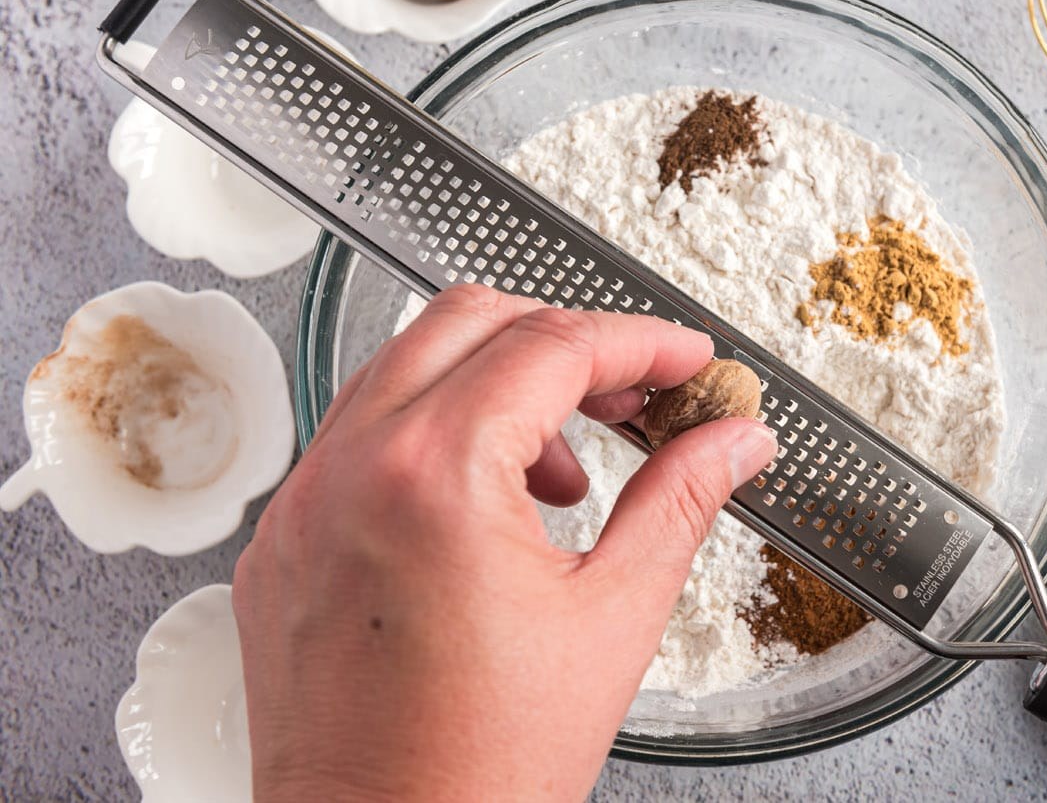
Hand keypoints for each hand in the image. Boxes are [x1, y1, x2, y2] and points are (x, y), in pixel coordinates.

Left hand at [232, 285, 776, 801]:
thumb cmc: (478, 771)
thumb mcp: (612, 619)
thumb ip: (680, 503)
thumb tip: (732, 443)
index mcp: (434, 475)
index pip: (552, 345)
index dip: (640, 342)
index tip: (684, 360)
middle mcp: (351, 468)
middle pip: (470, 320)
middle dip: (566, 340)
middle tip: (633, 393)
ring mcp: (303, 500)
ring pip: (405, 365)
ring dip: (497, 383)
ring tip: (562, 469)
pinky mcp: (283, 539)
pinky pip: (357, 434)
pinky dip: (431, 433)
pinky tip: (483, 503)